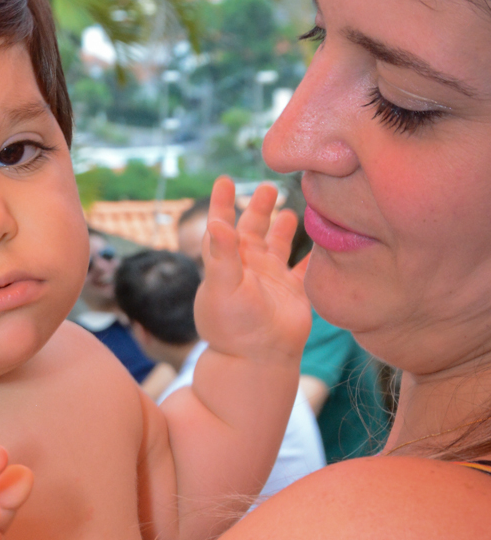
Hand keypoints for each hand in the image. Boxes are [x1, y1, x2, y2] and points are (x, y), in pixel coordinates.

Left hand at [194, 177, 310, 363]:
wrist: (259, 359)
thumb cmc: (234, 326)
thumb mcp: (222, 286)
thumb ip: (221, 254)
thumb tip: (215, 221)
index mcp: (227, 262)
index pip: (222, 225)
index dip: (222, 203)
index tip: (224, 179)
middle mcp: (249, 268)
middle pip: (253, 229)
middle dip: (259, 208)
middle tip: (269, 186)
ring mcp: (272, 280)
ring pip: (279, 245)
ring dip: (283, 228)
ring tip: (291, 209)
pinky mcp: (294, 292)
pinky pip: (306, 268)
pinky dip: (314, 255)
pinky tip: (324, 240)